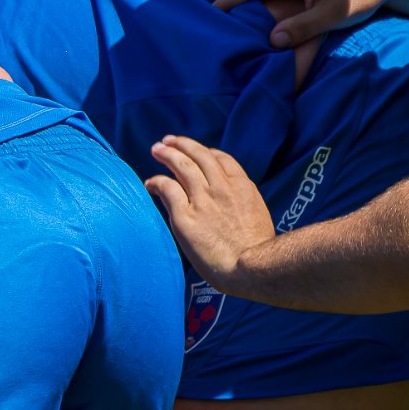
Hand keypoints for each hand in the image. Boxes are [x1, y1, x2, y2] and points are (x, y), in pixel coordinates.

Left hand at [145, 135, 276, 292]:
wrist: (251, 268)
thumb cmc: (257, 254)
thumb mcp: (258, 217)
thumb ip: (242, 205)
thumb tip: (231, 208)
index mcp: (242, 188)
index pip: (222, 159)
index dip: (207, 152)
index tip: (198, 152)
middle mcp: (222, 188)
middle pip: (199, 155)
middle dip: (183, 144)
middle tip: (169, 141)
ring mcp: (202, 199)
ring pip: (181, 165)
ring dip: (167, 154)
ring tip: (156, 149)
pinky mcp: (184, 215)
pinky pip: (167, 188)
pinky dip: (156, 182)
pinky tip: (150, 184)